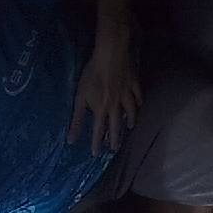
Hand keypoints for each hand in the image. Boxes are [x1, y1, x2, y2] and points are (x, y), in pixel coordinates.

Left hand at [68, 24, 141, 156]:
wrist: (110, 57)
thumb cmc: (92, 75)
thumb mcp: (80, 97)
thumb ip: (77, 119)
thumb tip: (72, 139)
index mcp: (102, 109)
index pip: (99, 131)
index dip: (97, 143)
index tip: (96, 155)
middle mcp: (116, 106)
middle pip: (116, 125)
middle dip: (115, 138)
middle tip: (115, 148)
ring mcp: (127, 95)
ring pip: (131, 111)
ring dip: (130, 120)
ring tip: (130, 127)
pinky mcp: (133, 84)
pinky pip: (138, 96)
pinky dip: (139, 101)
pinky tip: (140, 104)